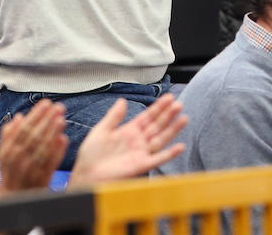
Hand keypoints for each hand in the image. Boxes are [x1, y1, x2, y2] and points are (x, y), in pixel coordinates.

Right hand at [0, 100, 67, 193]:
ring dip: (53, 133)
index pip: (23, 129)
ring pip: (43, 148)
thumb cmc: (10, 171)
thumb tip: (18, 117)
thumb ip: (9, 134)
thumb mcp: (4, 152)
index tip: (46, 103)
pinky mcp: (41, 179)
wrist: (13, 196)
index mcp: (8, 151)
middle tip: (58, 107)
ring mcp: (30, 170)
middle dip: (47, 120)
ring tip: (62, 119)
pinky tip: (63, 139)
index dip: (36, 115)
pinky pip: (50, 163)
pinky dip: (57, 151)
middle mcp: (18, 159)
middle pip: (34, 136)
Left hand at [68, 95, 186, 186]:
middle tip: (179, 104)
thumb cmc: (92, 154)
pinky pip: (158, 159)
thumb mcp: (101, 130)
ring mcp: (141, 153)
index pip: (148, 116)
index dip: (158, 107)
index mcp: (129, 130)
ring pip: (161, 139)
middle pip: (157, 126)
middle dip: (168, 115)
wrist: (87, 173)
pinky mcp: (141, 165)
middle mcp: (138, 141)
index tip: (169, 98)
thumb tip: (123, 100)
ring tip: (184, 118)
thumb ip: (114, 116)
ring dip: (172, 130)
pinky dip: (169, 154)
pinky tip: (180, 146)